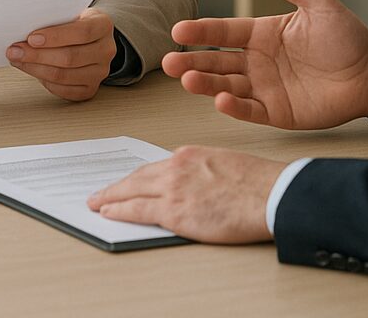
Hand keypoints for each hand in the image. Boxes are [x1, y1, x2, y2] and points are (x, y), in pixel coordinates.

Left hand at [6, 7, 115, 101]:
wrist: (91, 37)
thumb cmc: (76, 22)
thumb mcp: (70, 12)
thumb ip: (54, 18)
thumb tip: (23, 29)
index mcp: (103, 25)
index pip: (82, 32)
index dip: (55, 36)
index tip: (31, 38)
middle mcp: (106, 50)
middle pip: (70, 57)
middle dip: (37, 55)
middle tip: (15, 51)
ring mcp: (100, 72)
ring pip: (64, 75)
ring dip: (36, 69)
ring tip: (18, 60)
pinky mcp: (90, 88)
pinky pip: (65, 90)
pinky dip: (45, 81)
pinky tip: (33, 71)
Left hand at [88, 146, 283, 242]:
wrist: (270, 193)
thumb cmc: (257, 182)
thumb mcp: (223, 164)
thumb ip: (201, 172)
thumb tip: (194, 187)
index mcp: (190, 154)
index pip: (155, 167)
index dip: (138, 178)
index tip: (129, 183)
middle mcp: (177, 167)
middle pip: (138, 178)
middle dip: (116, 185)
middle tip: (100, 192)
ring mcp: (174, 188)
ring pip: (131, 191)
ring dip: (110, 197)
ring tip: (97, 202)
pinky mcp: (175, 211)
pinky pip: (138, 211)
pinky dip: (119, 211)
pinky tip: (109, 213)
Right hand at [164, 0, 367, 128]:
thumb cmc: (347, 37)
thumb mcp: (318, 3)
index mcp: (263, 34)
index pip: (225, 31)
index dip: (202, 31)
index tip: (179, 29)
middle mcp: (258, 61)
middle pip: (218, 61)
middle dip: (193, 61)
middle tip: (169, 61)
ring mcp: (266, 88)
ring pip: (227, 85)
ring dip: (206, 84)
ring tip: (186, 80)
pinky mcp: (278, 112)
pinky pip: (250, 110)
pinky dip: (234, 107)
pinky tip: (220, 100)